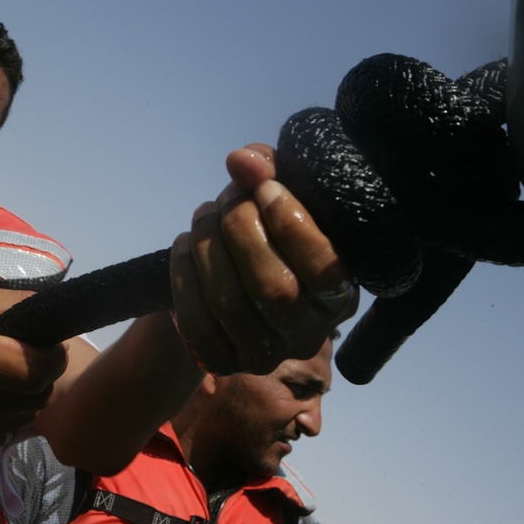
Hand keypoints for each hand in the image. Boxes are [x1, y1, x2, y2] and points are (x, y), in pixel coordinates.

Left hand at [170, 144, 356, 374]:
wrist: (231, 273)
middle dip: (241, 231)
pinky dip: (184, 278)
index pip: (324, 268)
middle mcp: (308, 332)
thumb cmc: (268, 226)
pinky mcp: (223, 362)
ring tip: (203, 215)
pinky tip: (184, 247)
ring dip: (208, 248)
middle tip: (226, 198)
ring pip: (230, 304)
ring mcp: (265, 354)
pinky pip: (197, 325)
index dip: (291, 224)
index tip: (266, 188)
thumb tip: (241, 161)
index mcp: (339, 293)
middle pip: (273, 288)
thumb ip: (268, 168)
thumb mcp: (276, 192)